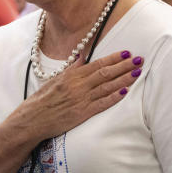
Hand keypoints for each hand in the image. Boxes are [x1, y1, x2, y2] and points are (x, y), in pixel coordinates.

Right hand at [21, 50, 142, 141]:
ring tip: (137, 73)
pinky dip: (113, 97)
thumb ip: (72, 68)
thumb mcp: (55, 80)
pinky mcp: (81, 114)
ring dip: (124, 79)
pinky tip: (125, 92)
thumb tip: (83, 56)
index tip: (127, 52)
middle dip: (124, 66)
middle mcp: (77, 86)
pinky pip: (101, 104)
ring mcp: (80, 100)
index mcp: (71, 76)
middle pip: (105, 73)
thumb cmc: (41, 100)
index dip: (113, 58)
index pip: (97, 63)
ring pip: (106, 87)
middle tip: (139, 59)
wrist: (31, 120)